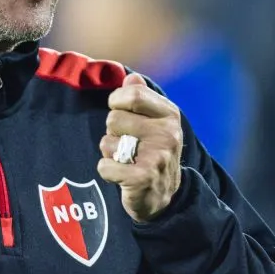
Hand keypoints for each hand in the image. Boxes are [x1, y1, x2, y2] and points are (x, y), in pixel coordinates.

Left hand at [96, 73, 183, 222]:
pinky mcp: (144, 177)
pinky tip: (122, 176)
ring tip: (126, 160)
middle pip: (113, 119)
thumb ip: (141, 98)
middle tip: (127, 145)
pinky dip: (107, 172)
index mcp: (169, 114)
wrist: (163, 195)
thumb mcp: (153, 122)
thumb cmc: (152, 151)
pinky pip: (105, 166)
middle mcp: (168, 133)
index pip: (132, 94)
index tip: (120, 113)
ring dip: (110, 154)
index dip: (116, 103)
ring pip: (107, 143)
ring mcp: (157, 156)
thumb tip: (131, 78)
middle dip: (112, 133)